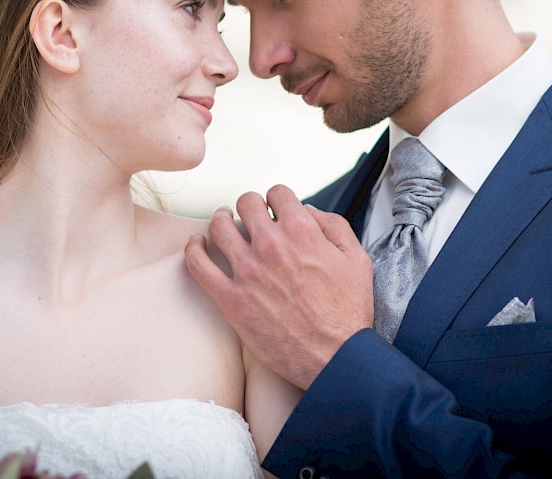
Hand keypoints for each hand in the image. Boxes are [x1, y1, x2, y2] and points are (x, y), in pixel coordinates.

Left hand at [185, 184, 373, 389]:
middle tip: (250, 216)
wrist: (334, 357)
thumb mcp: (357, 259)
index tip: (276, 209)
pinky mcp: (231, 299)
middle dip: (249, 206)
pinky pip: (198, 264)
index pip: (277, 193)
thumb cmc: (347, 312)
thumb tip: (308, 211)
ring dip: (220, 220)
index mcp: (301, 231)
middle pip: (245, 203)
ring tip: (222, 222)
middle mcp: (271, 244)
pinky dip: (194, 248)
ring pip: (218, 227)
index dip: (277, 199)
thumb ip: (333, 226)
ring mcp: (247, 271)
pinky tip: (197, 244)